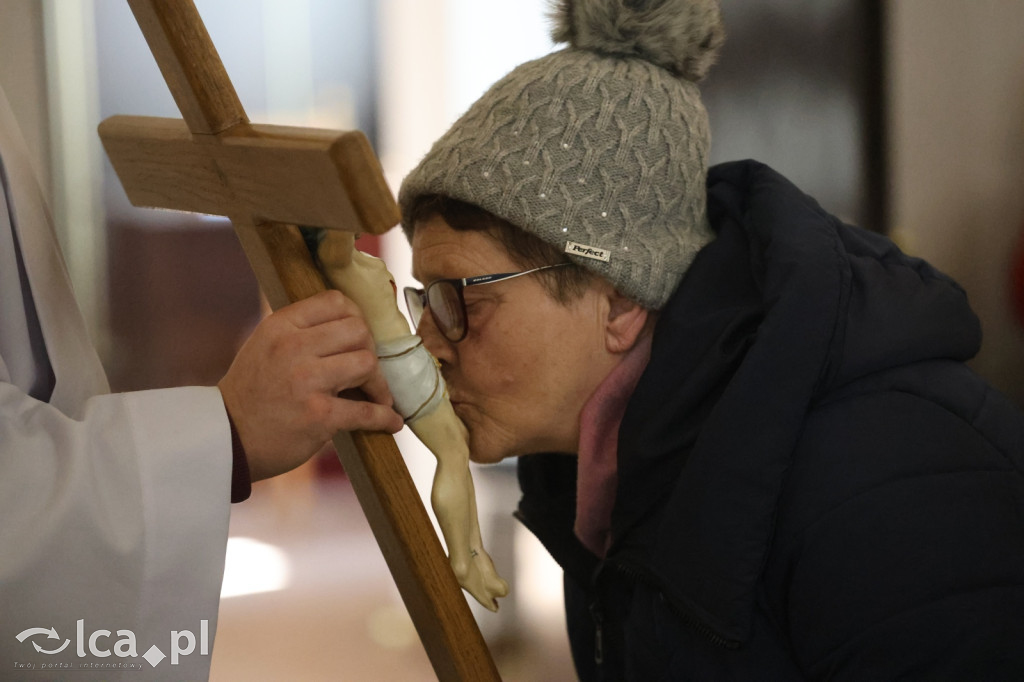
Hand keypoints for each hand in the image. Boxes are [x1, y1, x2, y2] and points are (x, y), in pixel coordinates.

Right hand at [218, 289, 403, 480]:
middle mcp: (292, 347)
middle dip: (370, 350)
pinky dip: (384, 417)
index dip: (356, 317)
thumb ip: (301, 330)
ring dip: (379, 384)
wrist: (226, 438)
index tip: (360, 338)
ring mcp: (306, 381)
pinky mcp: (318, 416)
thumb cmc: (252, 392)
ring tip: (378, 396)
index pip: (336, 301)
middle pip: (358, 331)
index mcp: (281, 325)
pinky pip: (366, 411)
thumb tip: (352, 323)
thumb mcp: (266, 345)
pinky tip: (391, 422)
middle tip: (367, 370)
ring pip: (366, 363)